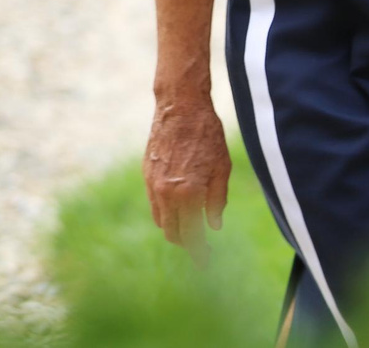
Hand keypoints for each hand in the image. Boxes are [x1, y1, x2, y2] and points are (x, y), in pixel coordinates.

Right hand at [144, 95, 230, 262]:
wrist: (179, 106)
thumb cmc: (207, 135)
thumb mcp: (222, 168)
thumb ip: (217, 201)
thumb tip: (213, 226)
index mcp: (188, 193)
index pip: (192, 236)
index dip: (198, 252)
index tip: (205, 262)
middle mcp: (167, 192)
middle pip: (172, 233)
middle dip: (186, 244)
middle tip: (200, 247)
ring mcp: (153, 183)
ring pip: (160, 220)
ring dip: (174, 229)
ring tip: (190, 228)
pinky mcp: (146, 173)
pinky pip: (154, 203)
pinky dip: (165, 212)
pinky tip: (178, 208)